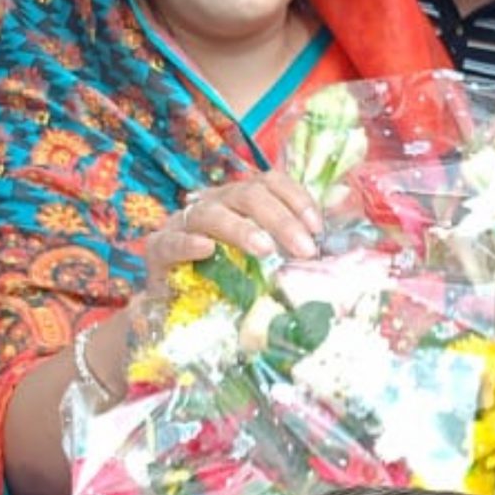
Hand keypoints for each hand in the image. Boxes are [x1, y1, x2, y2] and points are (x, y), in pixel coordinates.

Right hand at [139, 171, 323, 297]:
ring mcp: (183, 225)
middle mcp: (213, 204)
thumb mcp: (264, 263)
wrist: (177, 312)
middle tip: (304, 249)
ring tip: (265, 250)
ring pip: (211, 213)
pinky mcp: (158, 250)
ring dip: (241, 229)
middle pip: (247, 195)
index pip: (270, 182)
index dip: (296, 198)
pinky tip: (207, 250)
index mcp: (239, 202)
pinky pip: (172, 241)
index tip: (318, 228)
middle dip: (280, 219)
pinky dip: (189, 243)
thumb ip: (292, 243)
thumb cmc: (227, 283)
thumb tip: (337, 220)